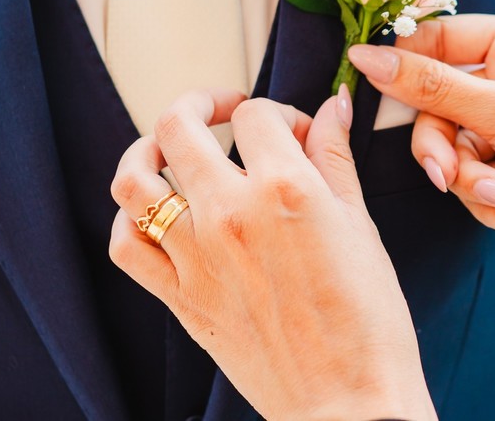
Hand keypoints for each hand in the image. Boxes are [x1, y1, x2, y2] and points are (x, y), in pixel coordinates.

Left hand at [109, 89, 435, 420]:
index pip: (258, 114)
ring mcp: (196, 256)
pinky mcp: (179, 298)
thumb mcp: (361, 225)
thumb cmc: (367, 321)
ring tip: (167, 147)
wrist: (348, 402)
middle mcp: (231, 213)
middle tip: (220, 110)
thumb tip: (332, 107)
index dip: (276, 112)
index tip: (292, 131)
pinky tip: (154, 211)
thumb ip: (336, 158)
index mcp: (285, 189)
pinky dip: (130, 219)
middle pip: (180, 126)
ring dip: (146, 149)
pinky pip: (127, 246)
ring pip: (135, 179)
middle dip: (201, 103)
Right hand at [348, 15, 494, 319]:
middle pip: (435, 102)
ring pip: (448, 146)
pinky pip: (468, 178)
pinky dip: (489, 200)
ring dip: (469, 179)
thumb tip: (364, 56)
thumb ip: (427, 85)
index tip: (362, 81)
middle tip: (446, 174)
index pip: (439, 38)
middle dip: (443, 146)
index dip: (402, 63)